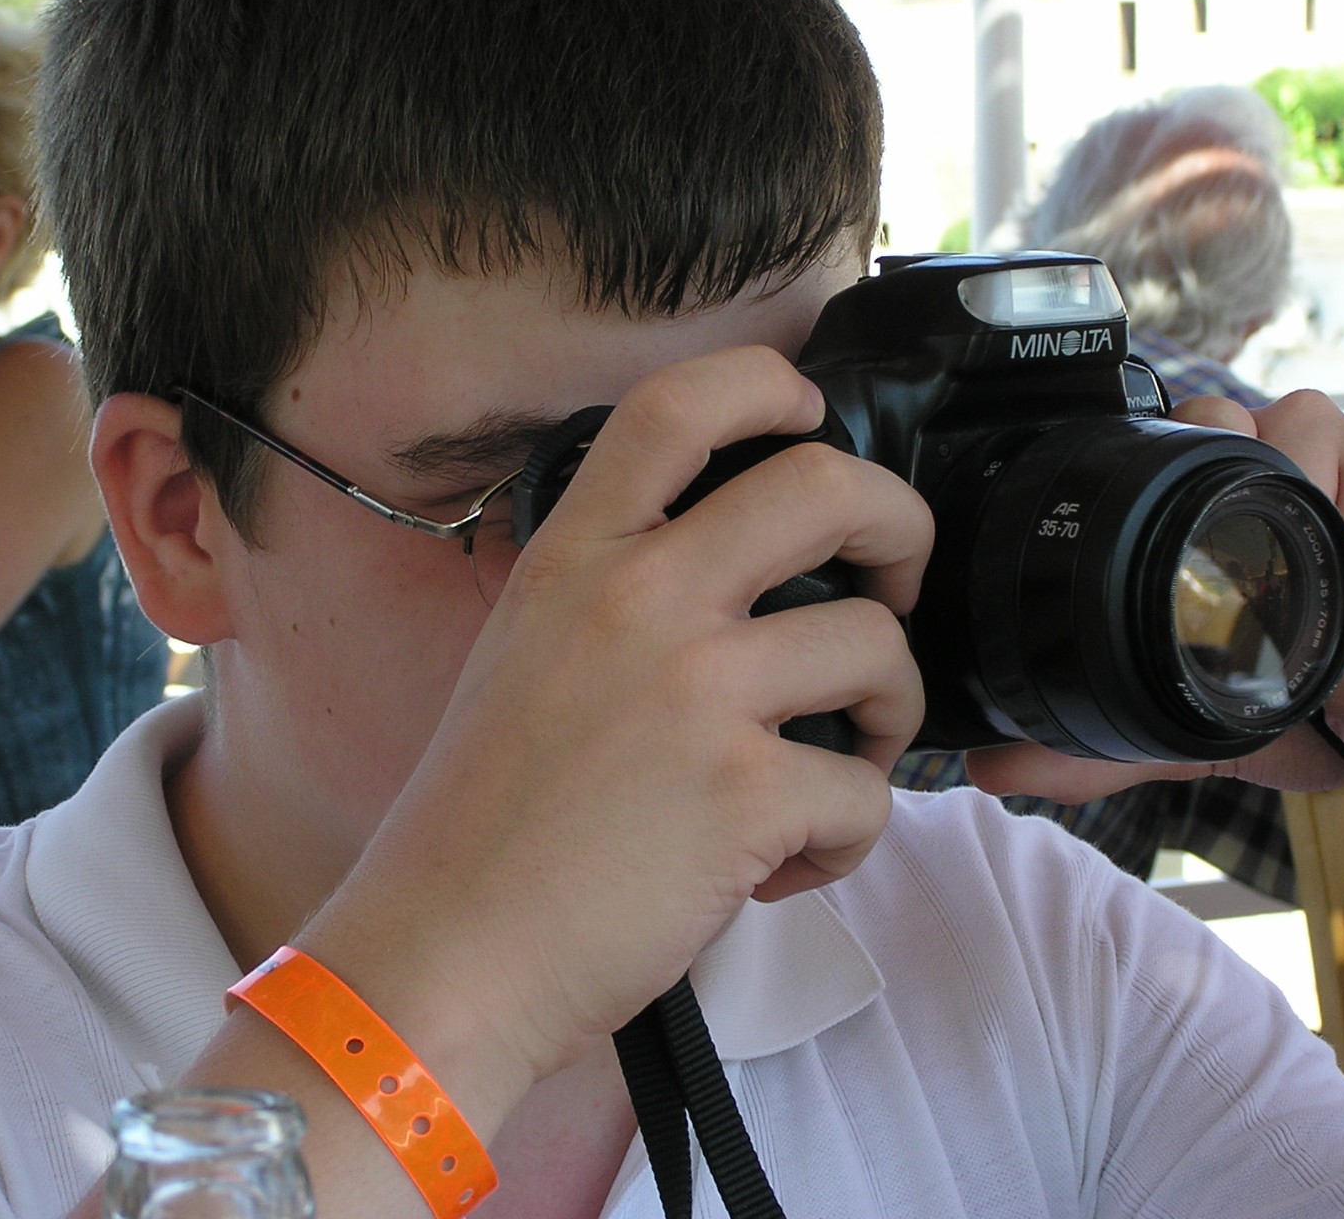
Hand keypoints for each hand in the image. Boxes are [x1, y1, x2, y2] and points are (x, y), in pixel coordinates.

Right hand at [337, 345, 930, 1092]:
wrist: (442, 957)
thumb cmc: (480, 824)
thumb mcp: (524, 655)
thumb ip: (615, 596)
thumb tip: (737, 582)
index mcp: (576, 558)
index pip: (679, 404)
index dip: (768, 386)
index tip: (809, 418)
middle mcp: (639, 600)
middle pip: (827, 487)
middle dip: (901, 526)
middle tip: (896, 583)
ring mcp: (696, 692)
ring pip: (877, 646)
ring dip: (892, 712)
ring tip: (847, 762)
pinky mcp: (744, 793)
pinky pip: (867, 793)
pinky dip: (847, 838)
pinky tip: (785, 869)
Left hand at [966, 390, 1343, 840]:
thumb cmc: (1329, 715)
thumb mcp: (1203, 730)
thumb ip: (1103, 744)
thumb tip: (991, 768)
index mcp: (1250, 475)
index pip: (1206, 421)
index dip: (1202, 496)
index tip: (1213, 600)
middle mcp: (1328, 442)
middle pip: (1294, 445)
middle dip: (1295, 585)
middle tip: (1302, 682)